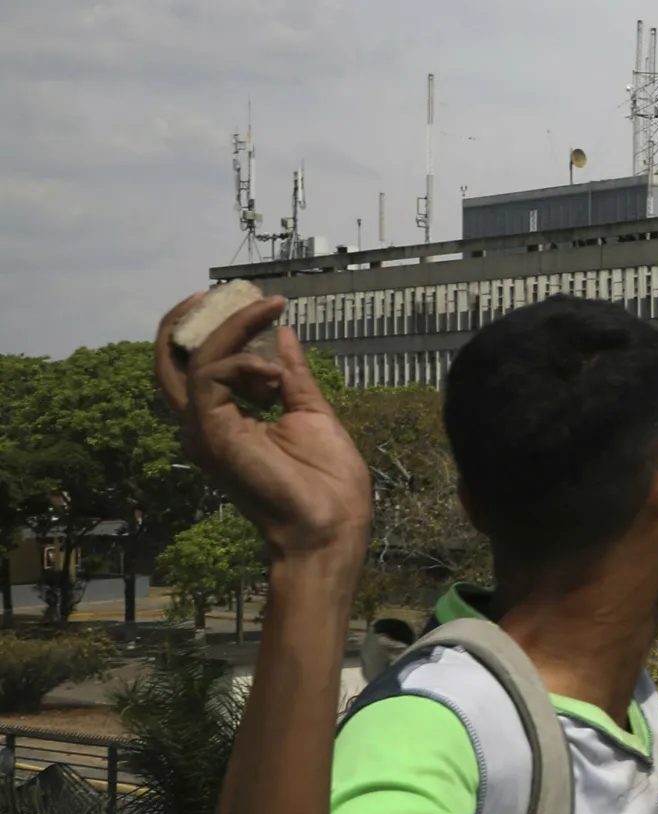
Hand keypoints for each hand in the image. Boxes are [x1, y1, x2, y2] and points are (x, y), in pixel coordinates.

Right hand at [153, 294, 370, 567]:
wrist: (331, 521)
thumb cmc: (326, 479)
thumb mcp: (310, 410)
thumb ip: (291, 374)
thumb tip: (283, 334)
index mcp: (224, 419)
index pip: (194, 367)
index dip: (207, 330)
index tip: (244, 301)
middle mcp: (203, 423)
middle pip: (171, 361)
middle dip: (191, 320)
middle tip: (225, 292)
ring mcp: (203, 428)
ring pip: (195, 359)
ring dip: (234, 328)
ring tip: (271, 314)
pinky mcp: (210, 430)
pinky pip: (210, 374)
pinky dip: (242, 358)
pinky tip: (275, 370)